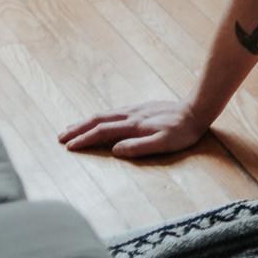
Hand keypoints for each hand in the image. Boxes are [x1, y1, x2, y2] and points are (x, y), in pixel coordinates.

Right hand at [59, 100, 207, 157]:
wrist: (197, 109)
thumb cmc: (182, 132)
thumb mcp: (163, 144)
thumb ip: (138, 147)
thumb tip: (114, 150)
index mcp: (133, 125)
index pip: (102, 132)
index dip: (84, 139)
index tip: (69, 147)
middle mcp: (130, 114)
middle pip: (97, 120)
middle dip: (78, 129)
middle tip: (60, 137)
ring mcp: (135, 109)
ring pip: (104, 114)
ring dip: (86, 121)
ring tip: (72, 128)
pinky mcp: (140, 107)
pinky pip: (113, 111)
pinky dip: (99, 117)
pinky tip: (98, 120)